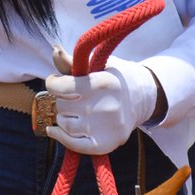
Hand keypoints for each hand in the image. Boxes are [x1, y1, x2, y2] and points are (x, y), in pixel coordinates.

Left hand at [43, 50, 161, 155]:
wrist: (141, 99)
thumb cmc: (113, 79)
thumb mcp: (96, 65)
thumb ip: (72, 62)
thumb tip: (54, 50)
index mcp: (102, 83)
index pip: (61, 87)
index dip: (53, 83)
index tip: (55, 82)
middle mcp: (106, 106)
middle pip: (62, 106)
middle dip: (61, 99)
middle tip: (71, 97)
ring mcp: (107, 128)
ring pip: (65, 124)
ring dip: (62, 117)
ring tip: (73, 111)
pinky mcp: (106, 144)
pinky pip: (74, 145)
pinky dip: (61, 137)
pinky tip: (55, 130)